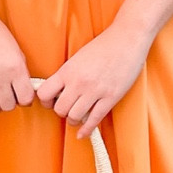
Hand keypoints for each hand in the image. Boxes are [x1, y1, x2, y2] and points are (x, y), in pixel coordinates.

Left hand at [37, 21, 149, 136]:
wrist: (127, 39)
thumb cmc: (103, 46)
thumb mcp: (78, 57)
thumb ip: (68, 74)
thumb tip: (58, 91)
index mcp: (68, 70)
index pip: (44, 93)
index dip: (45, 101)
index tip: (50, 102)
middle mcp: (79, 82)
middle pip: (59, 110)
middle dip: (61, 112)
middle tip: (66, 109)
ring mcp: (95, 91)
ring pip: (74, 117)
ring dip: (73, 121)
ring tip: (76, 117)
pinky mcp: (110, 97)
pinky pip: (94, 120)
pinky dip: (86, 130)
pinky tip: (82, 134)